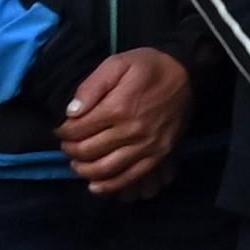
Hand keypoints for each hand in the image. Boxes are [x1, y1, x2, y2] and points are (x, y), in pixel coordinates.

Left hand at [59, 47, 194, 197]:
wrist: (188, 75)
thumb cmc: (148, 67)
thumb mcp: (118, 63)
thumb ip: (92, 86)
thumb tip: (71, 112)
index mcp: (118, 107)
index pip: (78, 129)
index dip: (63, 132)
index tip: (61, 129)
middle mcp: (131, 130)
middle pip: (88, 150)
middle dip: (70, 150)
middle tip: (67, 145)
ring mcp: (147, 146)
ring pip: (105, 169)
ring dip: (84, 169)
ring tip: (77, 162)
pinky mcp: (158, 156)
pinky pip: (130, 177)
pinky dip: (109, 186)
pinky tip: (95, 185)